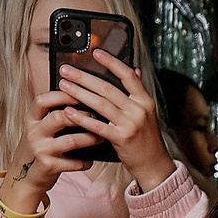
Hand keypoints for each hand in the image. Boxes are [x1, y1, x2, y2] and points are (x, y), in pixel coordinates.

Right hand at [0, 92, 97, 216]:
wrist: (24, 177)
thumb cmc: (39, 148)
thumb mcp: (38, 129)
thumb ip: (52, 116)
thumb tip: (83, 103)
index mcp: (31, 120)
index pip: (42, 100)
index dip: (62, 95)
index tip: (79, 93)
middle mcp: (33, 133)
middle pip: (59, 117)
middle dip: (82, 116)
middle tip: (97, 117)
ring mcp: (40, 150)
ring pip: (70, 140)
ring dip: (89, 138)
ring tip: (100, 137)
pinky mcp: (49, 167)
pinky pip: (74, 163)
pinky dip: (85, 161)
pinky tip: (90, 159)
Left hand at [57, 51, 173, 192]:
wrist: (154, 165)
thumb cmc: (146, 139)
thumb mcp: (147, 113)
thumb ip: (138, 92)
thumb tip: (134, 70)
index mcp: (145, 101)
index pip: (127, 75)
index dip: (111, 62)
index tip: (95, 52)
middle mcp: (139, 110)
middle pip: (108, 88)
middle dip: (84, 77)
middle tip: (66, 70)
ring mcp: (130, 124)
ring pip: (100, 104)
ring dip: (79, 93)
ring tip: (64, 86)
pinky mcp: (121, 139)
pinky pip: (98, 126)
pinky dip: (82, 118)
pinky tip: (69, 111)